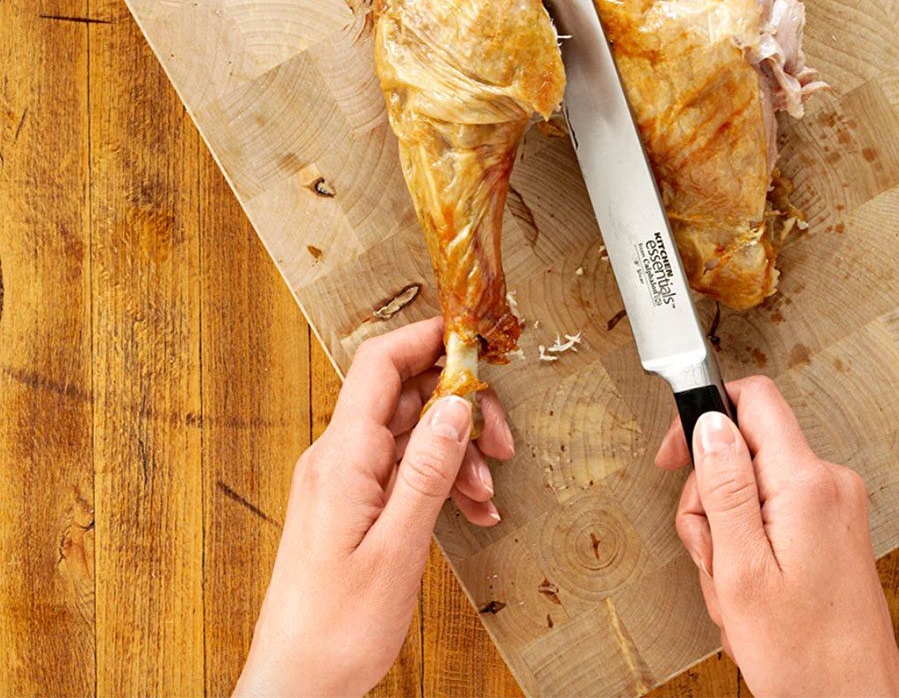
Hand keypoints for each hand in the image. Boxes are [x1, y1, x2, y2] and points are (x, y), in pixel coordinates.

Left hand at [235, 316, 514, 697]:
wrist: (297, 687)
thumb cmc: (336, 629)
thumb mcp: (398, 547)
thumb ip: (428, 470)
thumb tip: (456, 404)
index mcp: (341, 456)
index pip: (380, 363)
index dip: (426, 338)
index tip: (473, 339)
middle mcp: (337, 458)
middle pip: (407, 396)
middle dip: (460, 408)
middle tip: (499, 441)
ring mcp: (344, 480)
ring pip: (411, 434)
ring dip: (456, 453)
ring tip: (484, 494)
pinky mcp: (352, 504)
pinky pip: (402, 470)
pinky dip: (440, 481)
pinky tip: (469, 510)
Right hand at [656, 376, 898, 697]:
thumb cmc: (806, 657)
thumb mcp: (742, 571)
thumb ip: (724, 487)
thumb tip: (711, 421)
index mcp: (806, 483)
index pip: (754, 398)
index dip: (705, 414)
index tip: (677, 454)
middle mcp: (829, 484)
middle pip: (744, 451)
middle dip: (711, 502)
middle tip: (713, 556)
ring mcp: (834, 507)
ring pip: (752, 489)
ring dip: (729, 538)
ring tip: (736, 589)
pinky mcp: (832, 529)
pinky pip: (773, 516)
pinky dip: (751, 550)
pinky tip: (754, 593)